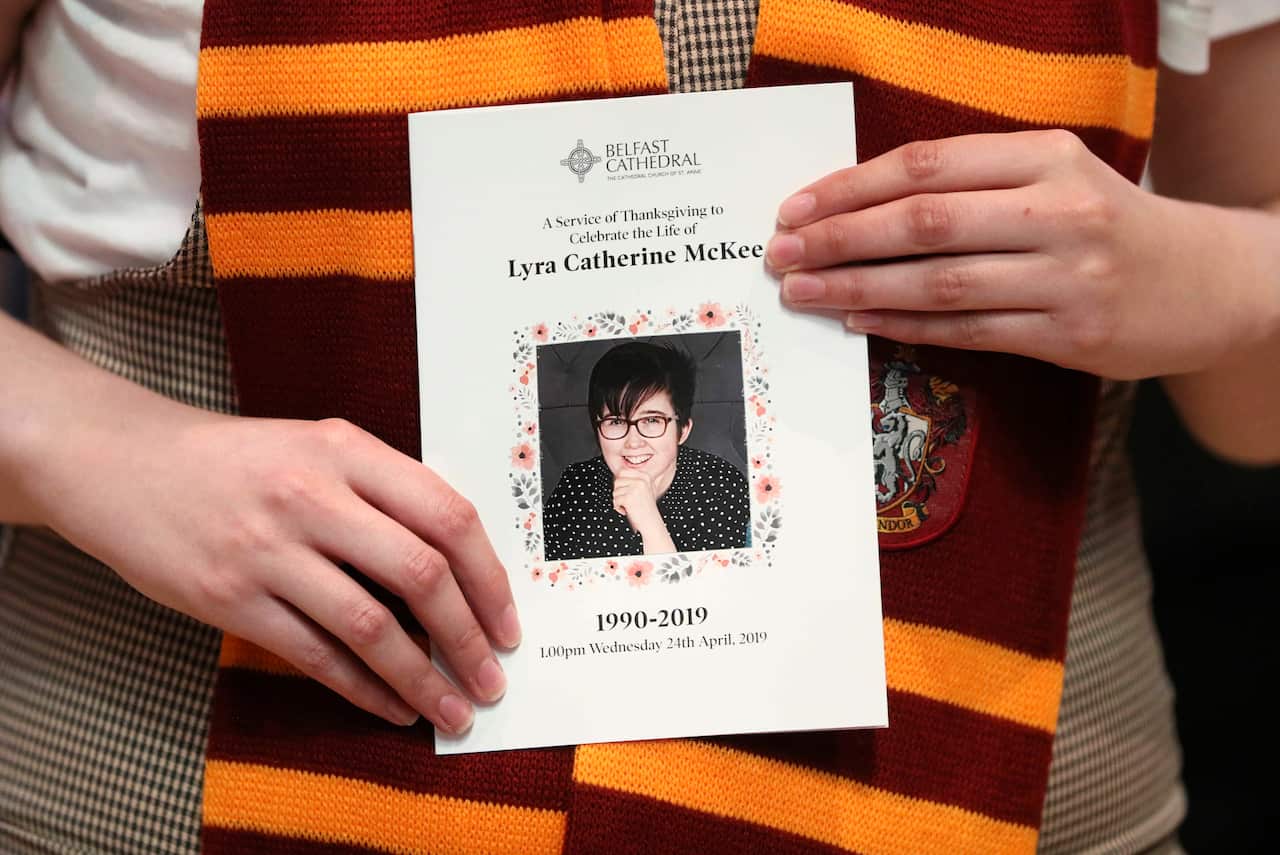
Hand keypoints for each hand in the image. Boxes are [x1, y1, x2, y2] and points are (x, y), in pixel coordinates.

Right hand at [35, 405, 519, 733]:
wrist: (124, 464)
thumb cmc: (237, 460)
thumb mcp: (317, 446)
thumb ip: (384, 489)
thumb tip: (460, 564)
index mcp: (346, 450)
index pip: (446, 515)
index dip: (490, 577)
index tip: (507, 621)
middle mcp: (312, 496)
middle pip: (421, 574)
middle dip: (469, 638)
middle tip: (491, 679)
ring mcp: (268, 550)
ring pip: (371, 628)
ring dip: (423, 679)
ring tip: (452, 710)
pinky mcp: (229, 598)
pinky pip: (315, 656)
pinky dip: (364, 690)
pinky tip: (392, 708)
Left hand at [611, 469, 673, 551]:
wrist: (651, 522)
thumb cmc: (646, 508)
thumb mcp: (645, 488)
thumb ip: (635, 479)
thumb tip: (618, 472)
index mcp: (645, 476)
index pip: (622, 471)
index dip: (621, 483)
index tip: (626, 491)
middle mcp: (641, 480)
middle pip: (617, 481)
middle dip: (618, 492)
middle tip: (627, 500)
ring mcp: (635, 489)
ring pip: (615, 491)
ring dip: (618, 501)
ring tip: (629, 506)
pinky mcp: (629, 498)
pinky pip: (615, 500)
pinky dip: (618, 507)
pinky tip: (627, 510)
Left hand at [767, 130, 1279, 379]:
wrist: (1207, 280)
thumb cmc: (1106, 224)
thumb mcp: (1052, 177)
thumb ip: (970, 184)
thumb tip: (860, 206)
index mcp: (1045, 157)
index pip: (925, 165)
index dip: (850, 187)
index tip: (796, 207)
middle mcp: (1056, 211)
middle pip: (923, 222)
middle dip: (839, 238)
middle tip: (782, 253)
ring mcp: (1065, 276)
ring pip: (938, 282)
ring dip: (858, 286)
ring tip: (803, 292)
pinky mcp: (1068, 333)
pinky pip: (966, 330)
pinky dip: (904, 325)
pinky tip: (858, 319)